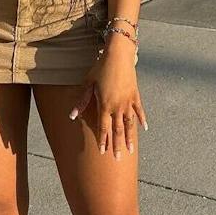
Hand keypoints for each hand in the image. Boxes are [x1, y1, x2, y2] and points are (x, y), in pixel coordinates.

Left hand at [67, 40, 146, 158]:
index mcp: (105, 105)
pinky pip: (139, 111)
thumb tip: (72, 115)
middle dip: (117, 145)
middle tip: (119, 159)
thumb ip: (81, 101)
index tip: (103, 152)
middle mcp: (118, 106)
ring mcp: (128, 102)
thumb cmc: (100, 68)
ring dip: (130, 138)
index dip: (103, 141)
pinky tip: (144, 128)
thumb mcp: (88, 83)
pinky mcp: (135, 95)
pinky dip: (142, 120)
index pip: (103, 128)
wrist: (118, 55)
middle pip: (117, 130)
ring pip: (129, 124)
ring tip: (132, 150)